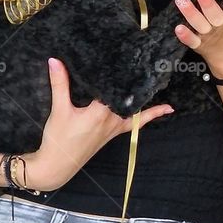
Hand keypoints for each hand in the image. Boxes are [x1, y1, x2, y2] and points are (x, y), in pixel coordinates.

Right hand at [24, 58, 174, 191]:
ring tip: (156, 77)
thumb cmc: (58, 139)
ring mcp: (115, 127)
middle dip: (135, 80)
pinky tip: (167, 109)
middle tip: (146, 62)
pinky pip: (137, 122)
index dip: (122, 72)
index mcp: (100, 112)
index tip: (131, 56)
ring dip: (143, 94)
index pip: (116, 88)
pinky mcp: (114, 133)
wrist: (57, 166)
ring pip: (134, 107)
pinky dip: (151, 114)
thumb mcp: (59, 109)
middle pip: (127, 96)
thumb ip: (59, 84)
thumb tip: (55, 60)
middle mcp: (112, 119)